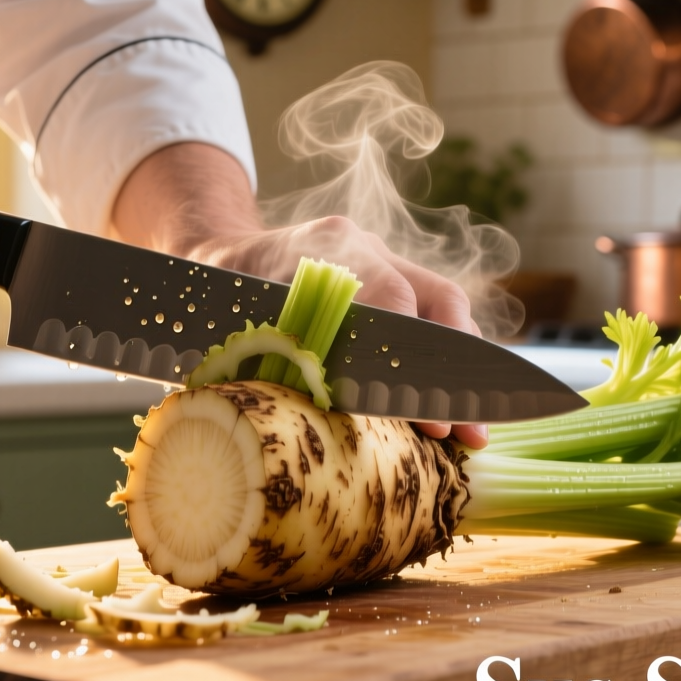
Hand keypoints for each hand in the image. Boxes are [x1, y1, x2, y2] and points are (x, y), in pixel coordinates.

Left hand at [111, 142, 487, 448]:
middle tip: (464, 432)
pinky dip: (444, 363)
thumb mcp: (220, 326)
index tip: (425, 414)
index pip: (387, 297)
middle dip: (454, 370)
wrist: (208, 256)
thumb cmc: (206, 297)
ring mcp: (378, 259)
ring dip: (462, 371)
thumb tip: (306, 414)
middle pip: (434, 296)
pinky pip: (429, 316)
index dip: (410, 360)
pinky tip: (452, 413)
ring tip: (474, 434)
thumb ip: (262, 360)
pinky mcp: (385, 279)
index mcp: (319, 246)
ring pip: (442, 305)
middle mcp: (359, 247)